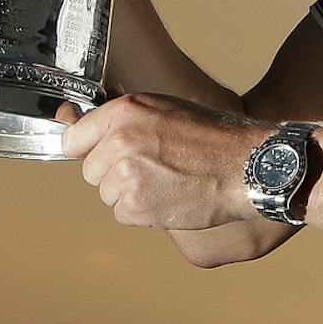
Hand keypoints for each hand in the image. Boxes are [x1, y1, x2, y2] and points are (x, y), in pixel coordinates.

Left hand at [60, 93, 259, 230]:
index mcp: (124, 111)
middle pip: (90, 171)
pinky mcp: (136, 206)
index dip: (90, 149)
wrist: (248, 166)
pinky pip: (123, 214)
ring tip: (167, 182)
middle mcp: (119, 141)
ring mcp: (126, 175)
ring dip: (130, 194)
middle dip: (114, 174)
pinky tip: (170, 198)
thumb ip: (124, 119)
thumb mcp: (166, 108)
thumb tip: (79, 126)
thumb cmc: (216, 137)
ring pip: (107, 195)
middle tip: (153, 168)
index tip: (103, 156)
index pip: (73, 137)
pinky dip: (143, 212)